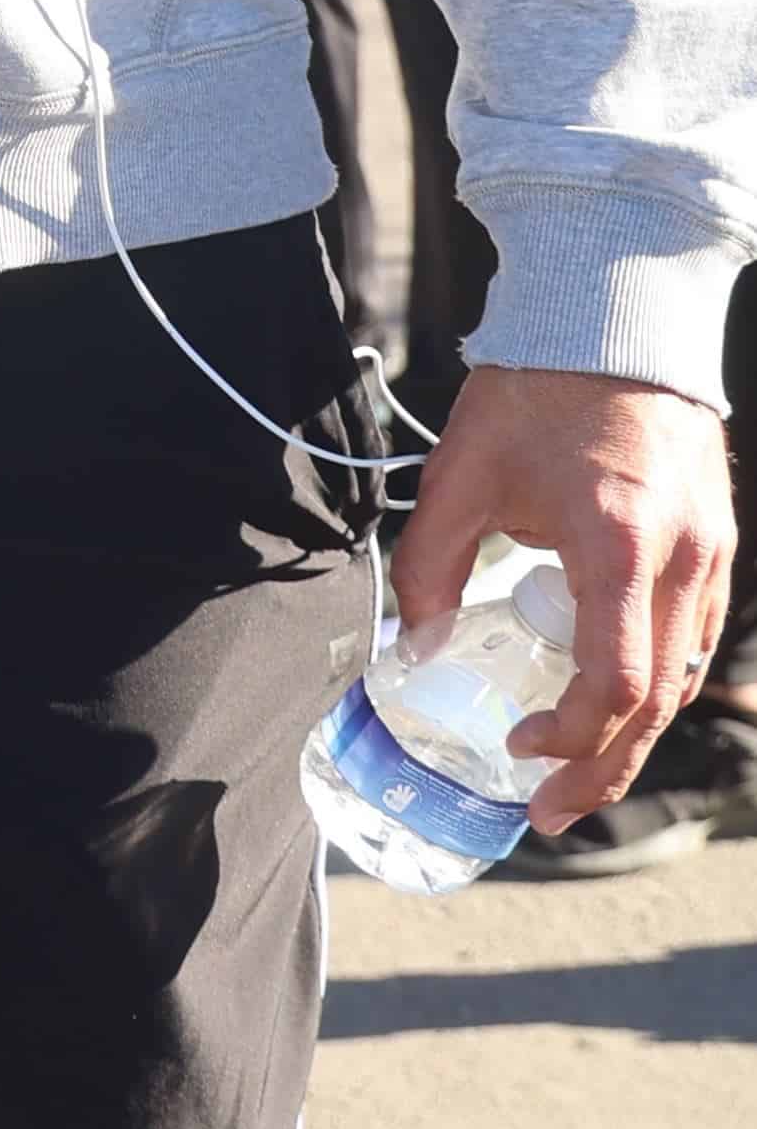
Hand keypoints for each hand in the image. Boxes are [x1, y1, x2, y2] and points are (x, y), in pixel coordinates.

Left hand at [390, 364, 736, 830]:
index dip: (571, 738)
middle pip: (658, 701)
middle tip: (551, 810)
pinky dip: (657, 683)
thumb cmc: (539, 391)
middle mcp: (682, 561)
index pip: (615, 683)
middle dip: (605, 767)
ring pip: (685, 676)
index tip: (520, 750)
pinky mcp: (715, 544)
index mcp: (620, 546)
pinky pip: (694, 637)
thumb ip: (434, 564)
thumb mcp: (463, 474)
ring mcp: (710, 555)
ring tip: (578, 770)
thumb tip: (413, 644)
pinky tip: (616, 702)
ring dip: (634, 734)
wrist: (613, 317)